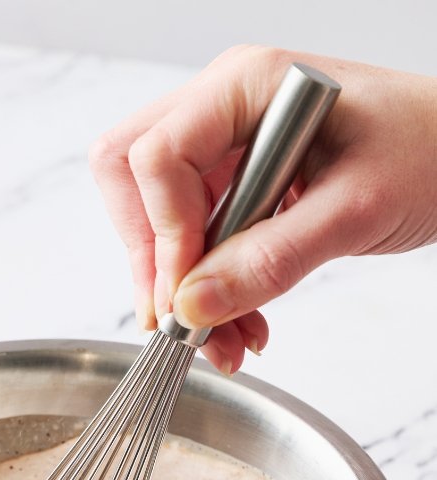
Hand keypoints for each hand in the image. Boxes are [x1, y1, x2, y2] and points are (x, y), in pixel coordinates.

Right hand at [89, 45, 436, 373]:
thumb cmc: (434, 150)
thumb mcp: (356, 210)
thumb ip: (270, 259)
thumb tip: (193, 305)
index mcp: (247, 86)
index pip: (156, 156)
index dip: (163, 232)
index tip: (188, 294)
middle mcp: (222, 107)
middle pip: (130, 178)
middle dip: (150, 258)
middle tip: (182, 316)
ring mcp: (224, 142)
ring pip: (153, 216)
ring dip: (178, 285)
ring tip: (222, 338)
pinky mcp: (234, 179)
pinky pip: (190, 235)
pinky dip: (205, 285)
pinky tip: (238, 319)